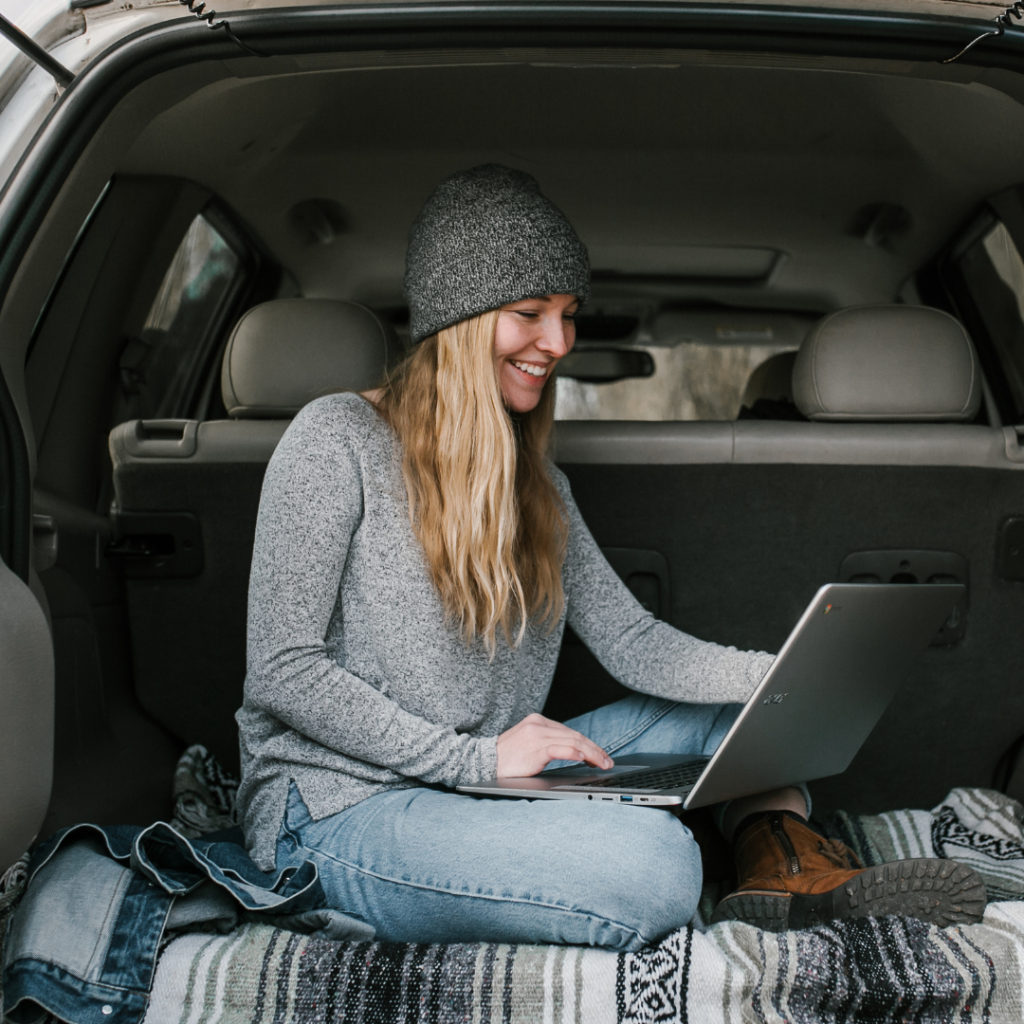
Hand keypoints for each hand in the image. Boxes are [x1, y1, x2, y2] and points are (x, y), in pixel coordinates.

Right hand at [496, 712, 613, 777]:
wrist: (483, 763)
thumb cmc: (506, 759)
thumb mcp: (527, 744)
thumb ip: (546, 743)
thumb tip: (573, 752)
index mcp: (537, 721)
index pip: (569, 731)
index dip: (588, 743)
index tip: (600, 754)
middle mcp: (539, 724)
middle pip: (575, 735)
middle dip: (595, 749)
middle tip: (607, 761)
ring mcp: (537, 735)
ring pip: (573, 741)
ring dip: (592, 754)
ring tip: (603, 764)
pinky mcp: (536, 748)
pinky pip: (562, 749)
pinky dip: (578, 753)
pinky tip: (587, 760)